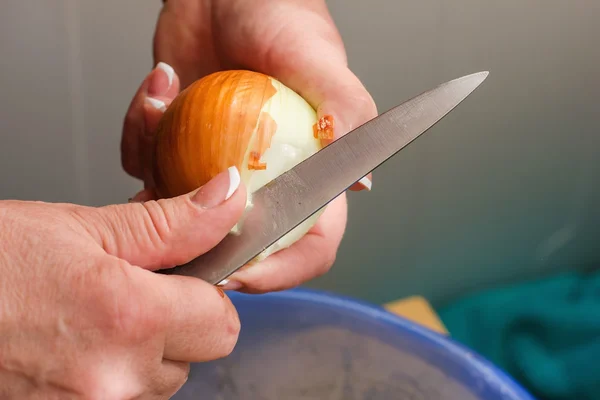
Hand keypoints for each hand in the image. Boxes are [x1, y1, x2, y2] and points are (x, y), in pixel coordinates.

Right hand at [0, 167, 245, 397]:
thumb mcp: (83, 227)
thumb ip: (172, 222)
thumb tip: (226, 198)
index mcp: (128, 317)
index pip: (223, 323)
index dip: (208, 294)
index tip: (186, 276)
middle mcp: (114, 377)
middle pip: (195, 356)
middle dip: (178, 323)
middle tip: (132, 293)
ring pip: (159, 383)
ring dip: (142, 353)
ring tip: (91, 320)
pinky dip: (111, 376)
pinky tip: (75, 348)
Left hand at [121, 0, 377, 292]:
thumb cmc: (280, 15)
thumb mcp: (317, 58)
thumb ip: (346, 113)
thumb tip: (362, 182)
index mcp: (309, 174)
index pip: (310, 243)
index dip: (283, 271)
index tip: (243, 274)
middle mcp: (261, 181)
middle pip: (236, 244)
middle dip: (198, 238)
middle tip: (173, 200)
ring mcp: (213, 167)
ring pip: (177, 211)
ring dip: (157, 163)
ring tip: (165, 97)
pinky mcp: (175, 147)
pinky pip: (146, 164)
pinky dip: (141, 128)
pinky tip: (159, 85)